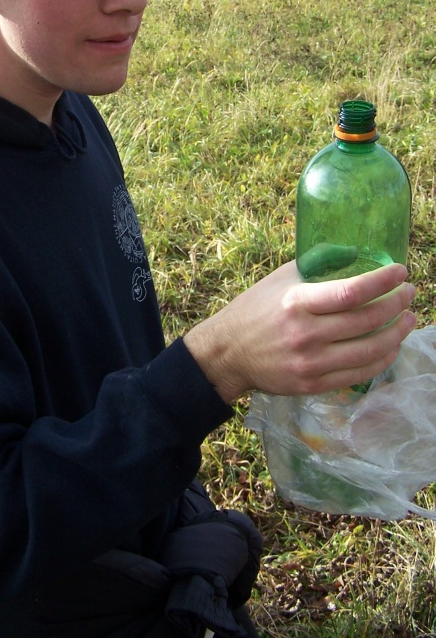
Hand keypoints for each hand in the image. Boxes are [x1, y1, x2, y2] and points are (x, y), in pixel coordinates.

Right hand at [184, 261, 415, 402]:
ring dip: (397, 333)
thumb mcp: (279, 278)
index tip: (401, 271)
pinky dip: (382, 359)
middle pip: (366, 321)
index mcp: (297, 302)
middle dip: (396, 304)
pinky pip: (359, 373)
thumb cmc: (255, 309)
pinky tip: (390, 345)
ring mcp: (310, 363)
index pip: (351, 292)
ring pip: (370, 350)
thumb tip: (355, 252)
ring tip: (408, 319)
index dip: (382, 281)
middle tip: (409, 293)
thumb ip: (315, 265)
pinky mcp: (313, 384)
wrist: (228, 352)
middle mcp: (305, 334)